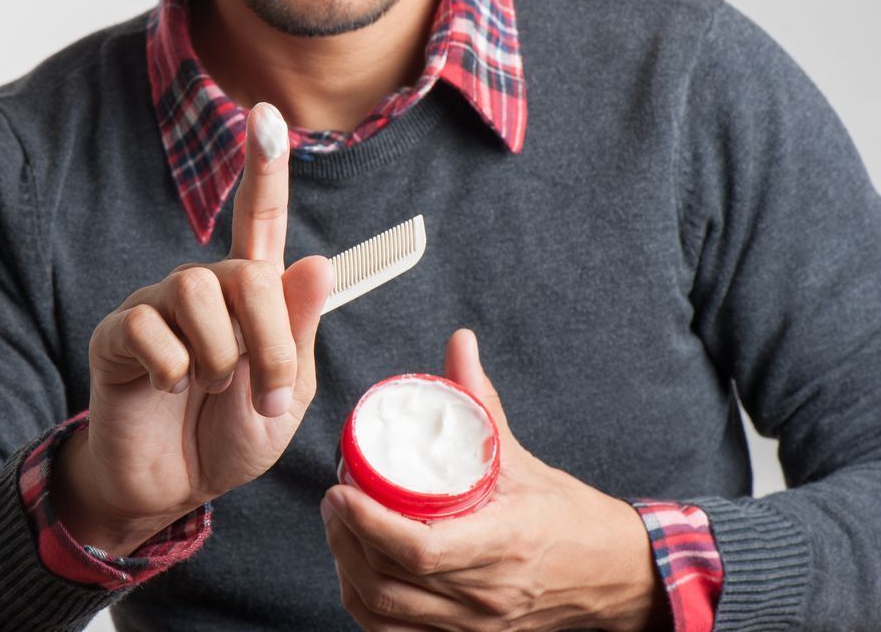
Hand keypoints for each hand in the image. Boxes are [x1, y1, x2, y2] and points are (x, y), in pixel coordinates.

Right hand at [54, 102, 334, 554]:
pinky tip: (166, 389)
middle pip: (243, 272)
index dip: (265, 169)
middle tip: (266, 395)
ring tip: (210, 388)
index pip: (259, 220)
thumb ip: (297, 333)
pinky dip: (171, 369)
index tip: (265, 116)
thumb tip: (317, 262)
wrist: (173, 485)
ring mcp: (158, 307)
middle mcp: (204, 288)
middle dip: (267, 342)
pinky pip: (147, 327)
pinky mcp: (118, 333)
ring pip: (195, 291)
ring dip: (218, 355)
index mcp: (250, 297)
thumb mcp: (284, 396)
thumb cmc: (231, 435)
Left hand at [321, 329, 670, 631]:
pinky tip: (356, 573)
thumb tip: (459, 343)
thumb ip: (481, 402)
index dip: (370, 524)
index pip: (421, 550)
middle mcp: (487, 593)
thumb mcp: (523, 459)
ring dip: (349, 571)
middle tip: (333, 499)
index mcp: (503, 544)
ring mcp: (476, 624)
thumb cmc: (569, 518)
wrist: (613, 576)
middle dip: (347, 539)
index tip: (341, 490)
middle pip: (392, 582)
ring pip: (388, 612)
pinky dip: (368, 607)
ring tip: (339, 529)